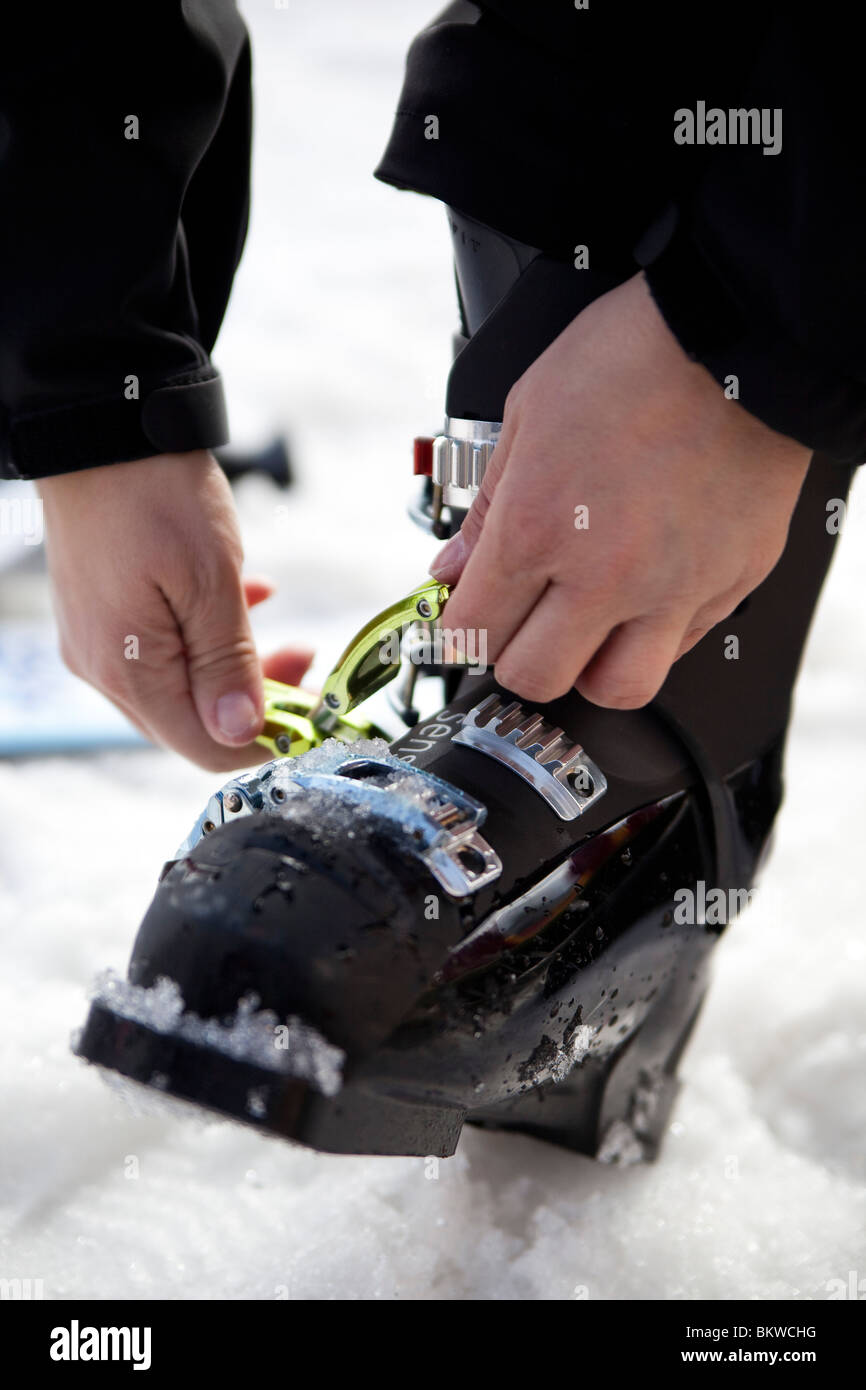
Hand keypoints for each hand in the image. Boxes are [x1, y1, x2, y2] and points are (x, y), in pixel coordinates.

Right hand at [38, 451, 312, 769]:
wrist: (102, 425)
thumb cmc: (151, 493)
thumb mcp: (210, 581)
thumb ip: (228, 664)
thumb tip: (242, 732)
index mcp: (127, 670)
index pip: (203, 747)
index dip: (264, 741)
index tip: (312, 718)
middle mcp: (104, 667)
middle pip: (191, 722)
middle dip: (256, 703)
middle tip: (306, 664)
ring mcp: (98, 640)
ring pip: (181, 685)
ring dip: (236, 667)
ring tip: (283, 632)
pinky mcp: (103, 612)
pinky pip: (163, 648)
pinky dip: (208, 636)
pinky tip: (243, 603)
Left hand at [431, 273, 810, 707]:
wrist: (739, 333)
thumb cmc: (633, 357)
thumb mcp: (525, 414)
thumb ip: (485, 507)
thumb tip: (453, 568)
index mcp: (538, 528)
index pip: (473, 632)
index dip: (457, 632)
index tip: (464, 620)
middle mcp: (605, 574)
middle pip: (536, 679)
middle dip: (515, 657)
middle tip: (521, 624)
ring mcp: (673, 588)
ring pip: (616, 688)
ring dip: (590, 668)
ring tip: (588, 627)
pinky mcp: (728, 584)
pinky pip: (681, 647)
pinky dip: (654, 636)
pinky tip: (644, 594)